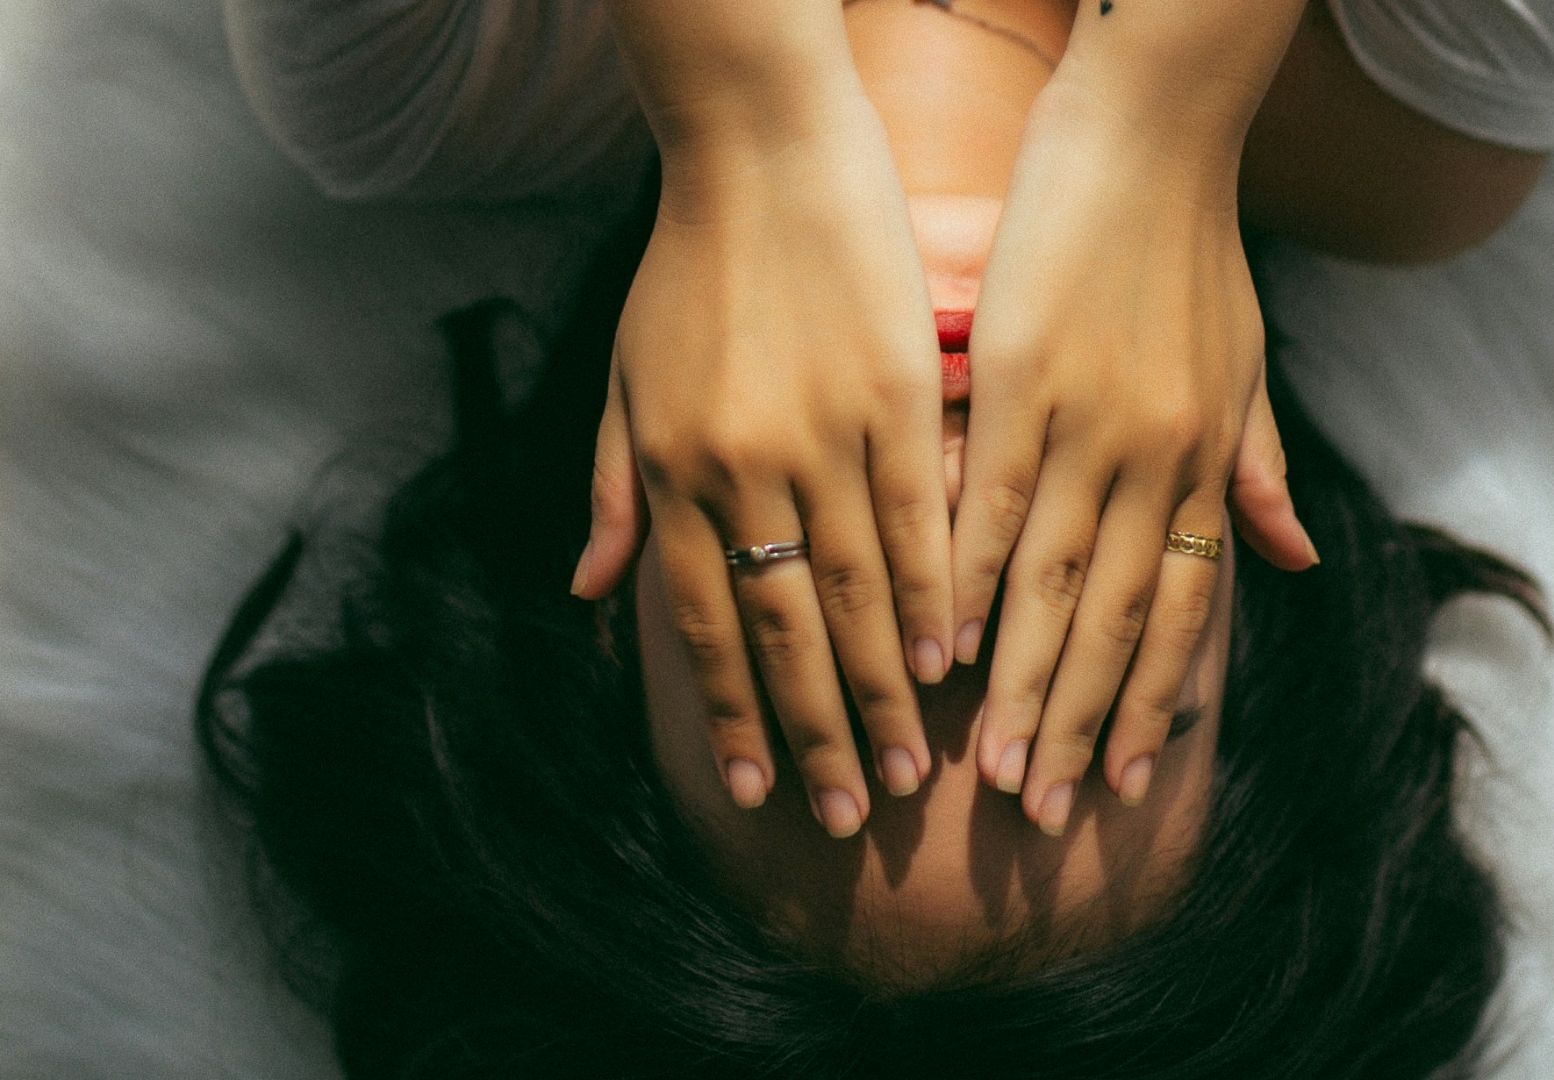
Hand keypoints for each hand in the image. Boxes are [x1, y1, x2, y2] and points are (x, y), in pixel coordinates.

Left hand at [572, 96, 951, 838]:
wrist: (762, 152)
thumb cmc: (688, 269)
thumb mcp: (624, 380)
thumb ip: (614, 493)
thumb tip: (593, 599)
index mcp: (672, 469)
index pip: (700, 623)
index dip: (728, 711)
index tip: (752, 788)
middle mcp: (742, 467)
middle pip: (784, 628)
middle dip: (815, 731)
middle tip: (850, 815)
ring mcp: (823, 433)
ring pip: (857, 589)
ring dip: (882, 686)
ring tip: (910, 764)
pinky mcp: (894, 394)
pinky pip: (916, 515)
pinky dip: (933, 592)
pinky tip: (950, 655)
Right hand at [954, 81, 1315, 835]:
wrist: (1154, 132)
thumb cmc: (1196, 249)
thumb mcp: (1248, 365)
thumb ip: (1260, 469)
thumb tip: (1295, 563)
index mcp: (1204, 460)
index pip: (1180, 611)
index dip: (1153, 703)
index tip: (1125, 784)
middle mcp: (1156, 460)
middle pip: (1116, 620)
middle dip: (1082, 724)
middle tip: (1046, 814)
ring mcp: (1088, 424)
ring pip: (1052, 583)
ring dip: (1020, 682)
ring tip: (989, 768)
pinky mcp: (1022, 380)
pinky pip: (991, 500)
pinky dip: (965, 577)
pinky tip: (938, 643)